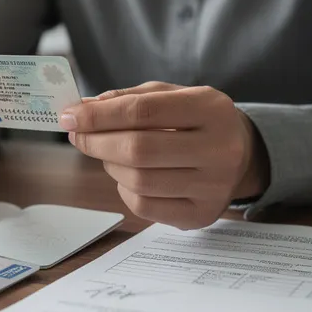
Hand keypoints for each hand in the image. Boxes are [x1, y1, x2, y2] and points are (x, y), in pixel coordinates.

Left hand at [61, 82, 268, 228]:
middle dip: (97, 142)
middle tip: (77, 135)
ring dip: (109, 165)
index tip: (69, 116)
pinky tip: (129, 176)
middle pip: (138, 149)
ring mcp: (213, 187)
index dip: (99, 115)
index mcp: (211, 109)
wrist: (241, 153)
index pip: (143, 111)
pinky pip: (145, 207)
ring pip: (138, 181)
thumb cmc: (196, 120)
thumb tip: (81, 111)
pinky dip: (124, 189)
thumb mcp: (171, 96)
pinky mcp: (201, 215)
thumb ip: (127, 99)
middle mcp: (220, 149)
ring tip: (108, 153)